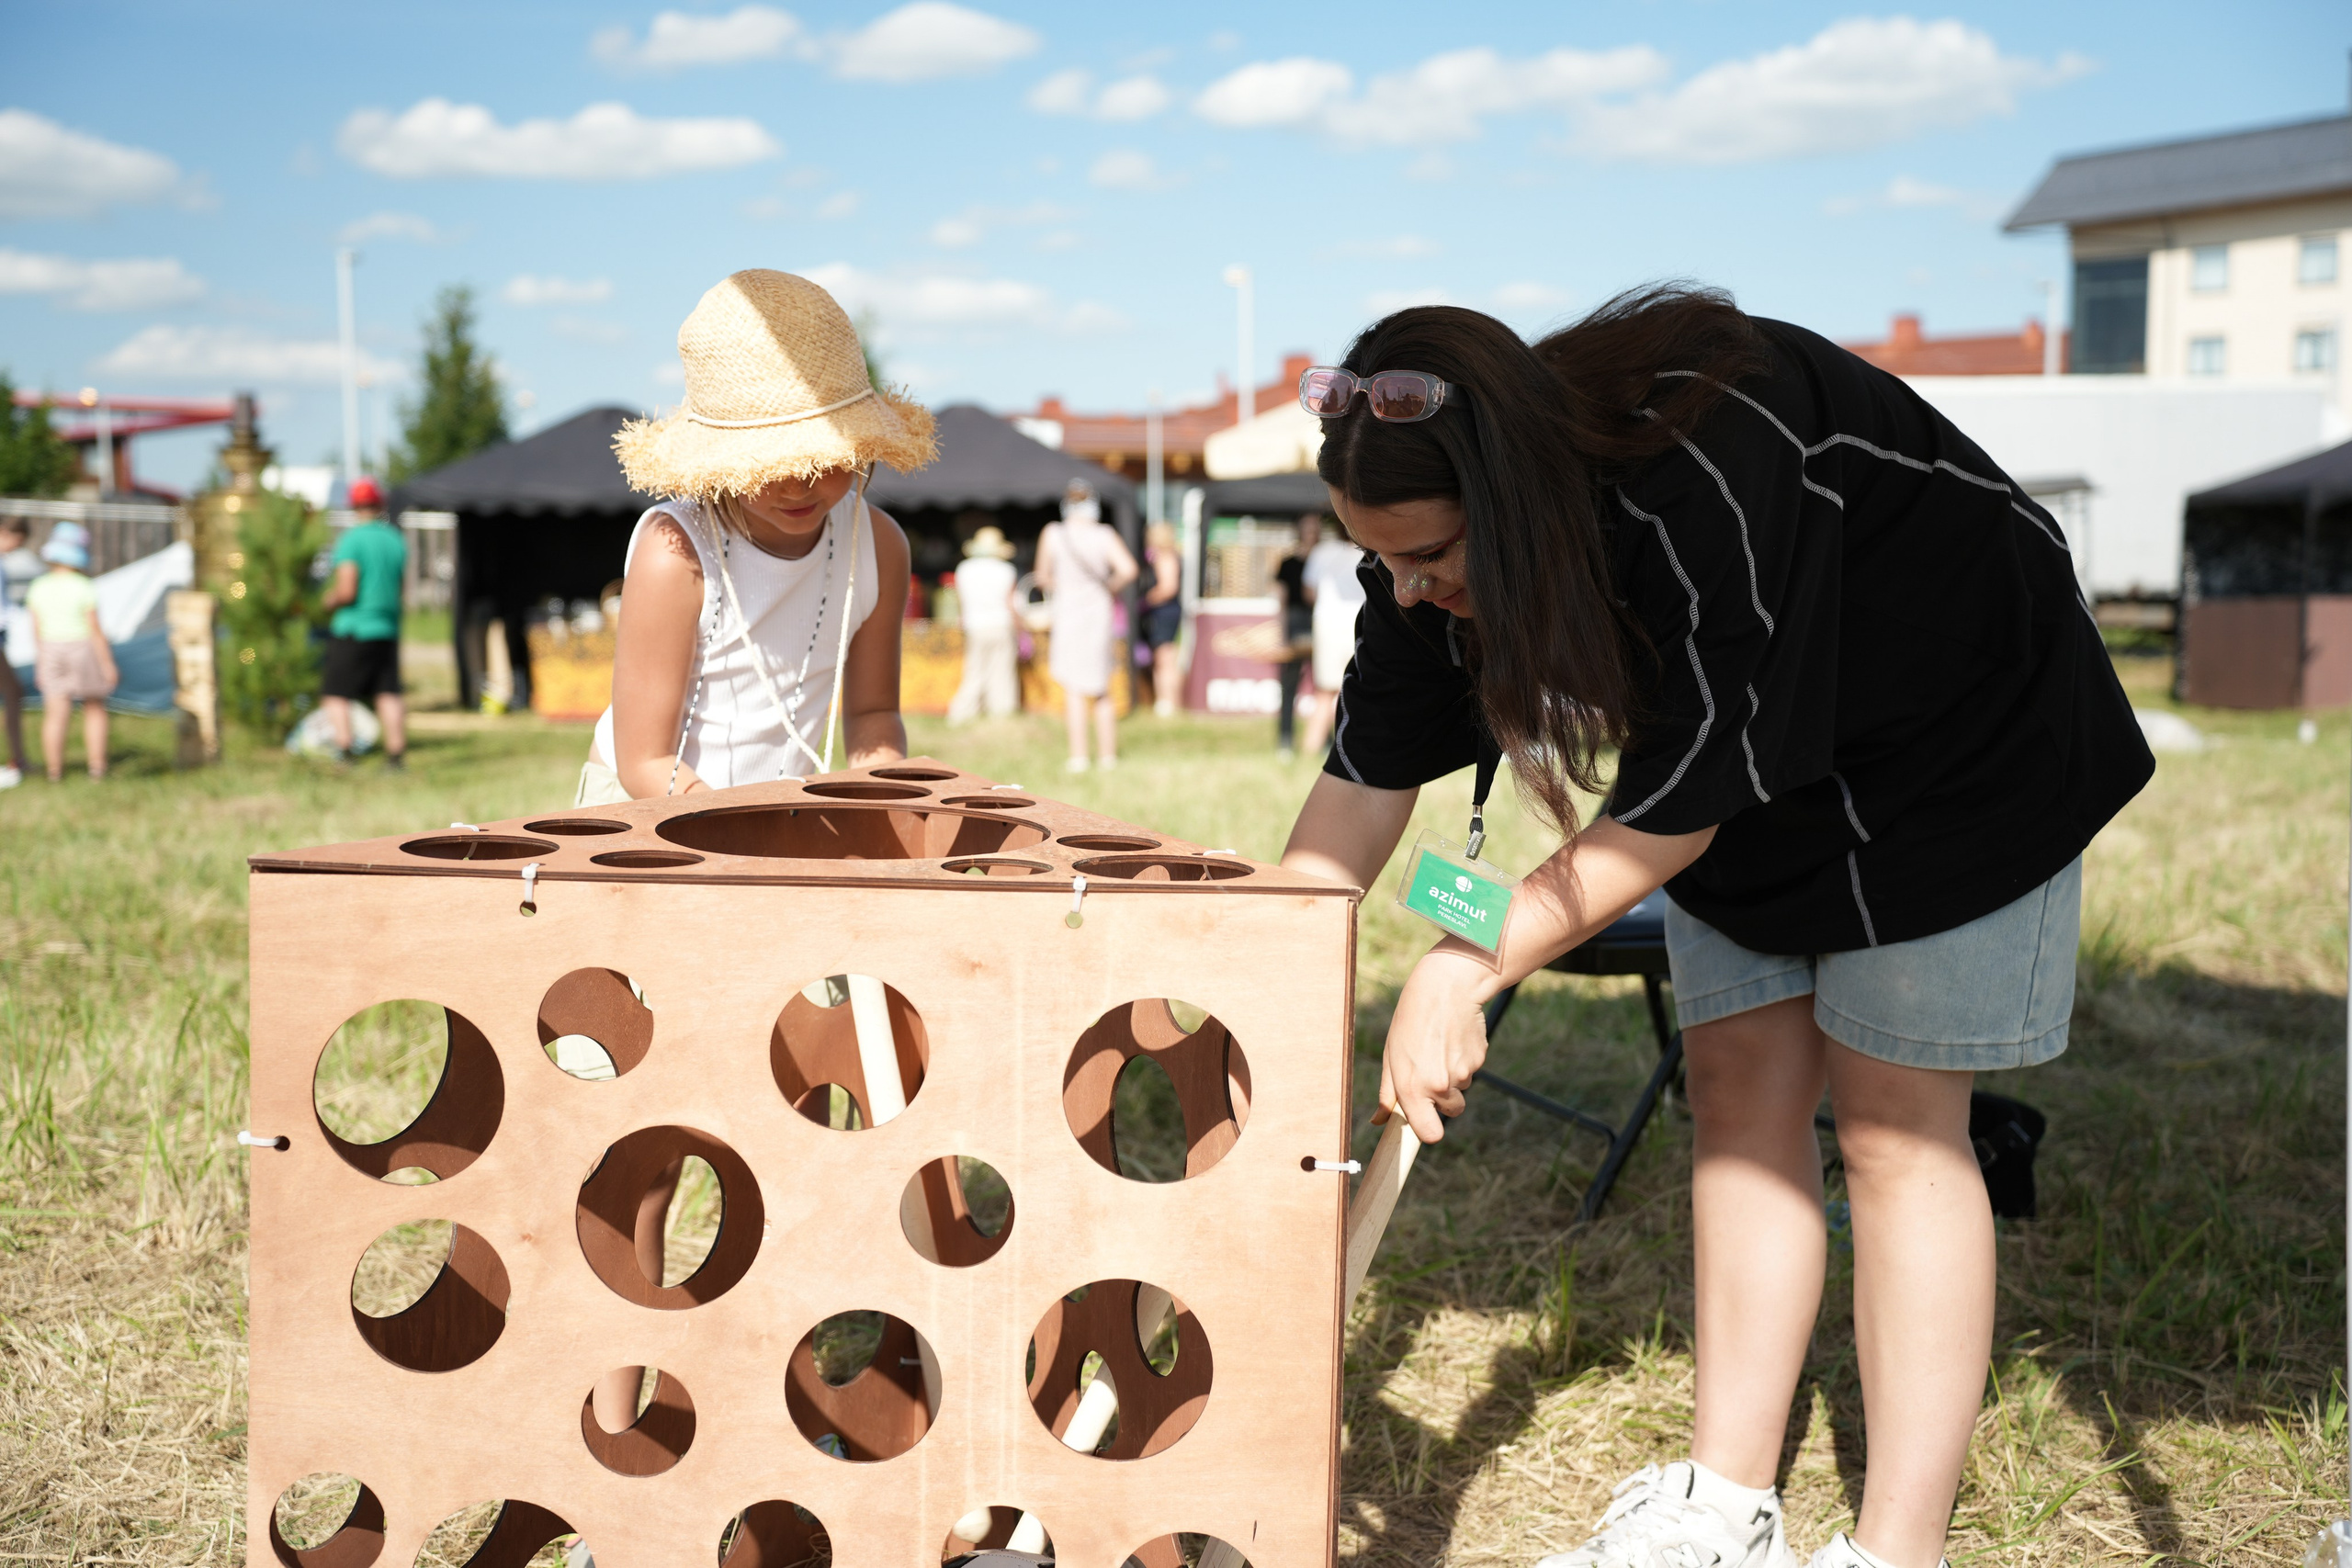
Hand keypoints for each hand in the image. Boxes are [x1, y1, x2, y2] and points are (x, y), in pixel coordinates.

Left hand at [1378, 943, 1493, 1142]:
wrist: (1446, 987)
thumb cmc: (1411, 1020)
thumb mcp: (1391, 1054)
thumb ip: (1388, 1093)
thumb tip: (1379, 1122)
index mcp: (1412, 1086)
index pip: (1430, 1135)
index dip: (1429, 1131)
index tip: (1426, 1123)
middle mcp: (1438, 1084)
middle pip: (1451, 1112)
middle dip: (1445, 1100)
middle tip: (1432, 1069)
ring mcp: (1462, 1073)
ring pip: (1461, 1088)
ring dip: (1453, 1075)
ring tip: (1440, 1046)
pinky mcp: (1479, 1059)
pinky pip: (1472, 1070)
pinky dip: (1464, 1060)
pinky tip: (1454, 1037)